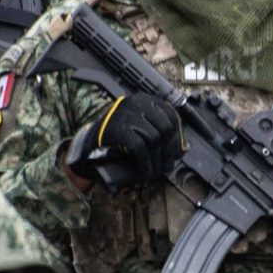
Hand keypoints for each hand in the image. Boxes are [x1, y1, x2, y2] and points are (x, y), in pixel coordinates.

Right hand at [68, 93, 183, 190]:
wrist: (89, 141)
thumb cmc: (117, 136)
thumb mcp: (137, 125)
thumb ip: (156, 129)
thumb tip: (183, 147)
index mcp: (144, 100)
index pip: (171, 115)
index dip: (178, 137)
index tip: (176, 153)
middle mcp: (137, 103)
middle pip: (166, 128)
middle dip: (169, 151)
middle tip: (167, 167)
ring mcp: (127, 115)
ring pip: (155, 139)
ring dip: (158, 160)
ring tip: (156, 172)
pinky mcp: (119, 130)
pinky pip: (141, 148)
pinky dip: (146, 164)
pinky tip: (146, 173)